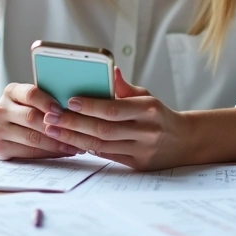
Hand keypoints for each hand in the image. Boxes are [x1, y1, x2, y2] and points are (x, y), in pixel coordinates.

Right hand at [0, 83, 81, 159]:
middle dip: (57, 126)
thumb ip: (42, 99)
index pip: (30, 93)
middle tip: (78, 131)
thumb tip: (74, 107)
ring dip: (57, 143)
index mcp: (10, 92)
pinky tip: (62, 153)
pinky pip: (28, 152)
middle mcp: (1, 110)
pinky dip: (48, 153)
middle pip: (32, 117)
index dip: (48, 102)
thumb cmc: (14, 111)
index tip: (64, 109)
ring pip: (33, 138)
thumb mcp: (21, 99)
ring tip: (75, 146)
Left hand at [42, 67, 193, 169]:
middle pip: (103, 129)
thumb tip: (110, 69)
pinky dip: (87, 148)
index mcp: (149, 109)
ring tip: (53, 130)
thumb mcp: (146, 96)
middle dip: (73, 123)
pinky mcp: (137, 165)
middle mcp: (146, 131)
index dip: (89, 106)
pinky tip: (70, 141)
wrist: (184, 142)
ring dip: (74, 138)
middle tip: (51, 117)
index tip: (68, 101)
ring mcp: (142, 151)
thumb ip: (124, 87)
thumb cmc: (158, 114)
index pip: (113, 109)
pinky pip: (106, 156)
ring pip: (101, 145)